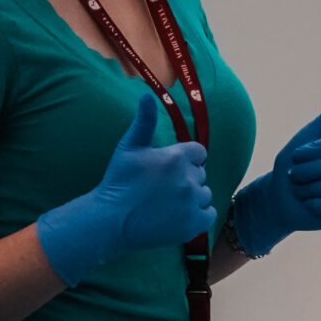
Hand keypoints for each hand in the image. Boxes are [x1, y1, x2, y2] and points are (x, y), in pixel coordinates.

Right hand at [37, 91, 214, 287]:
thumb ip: (144, 122)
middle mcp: (188, 179)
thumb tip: (147, 95)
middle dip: (186, 178)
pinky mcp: (193, 224)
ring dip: (192, 197)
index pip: (199, 153)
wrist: (111, 221)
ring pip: (204, 194)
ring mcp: (192, 203)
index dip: (187, 159)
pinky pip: (209, 215)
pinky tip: (180, 215)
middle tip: (164, 188)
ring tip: (169, 202)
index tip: (171, 168)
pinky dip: (199, 215)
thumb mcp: (129, 147)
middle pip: (200, 174)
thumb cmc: (118, 182)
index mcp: (176, 157)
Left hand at [232, 84, 320, 256]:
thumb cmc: (294, 165)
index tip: (296, 156)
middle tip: (297, 178)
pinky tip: (311, 203)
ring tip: (304, 191)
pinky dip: (316, 205)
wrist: (280, 199)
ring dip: (306, 190)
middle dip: (303, 173)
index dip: (307, 152)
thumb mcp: (310, 135)